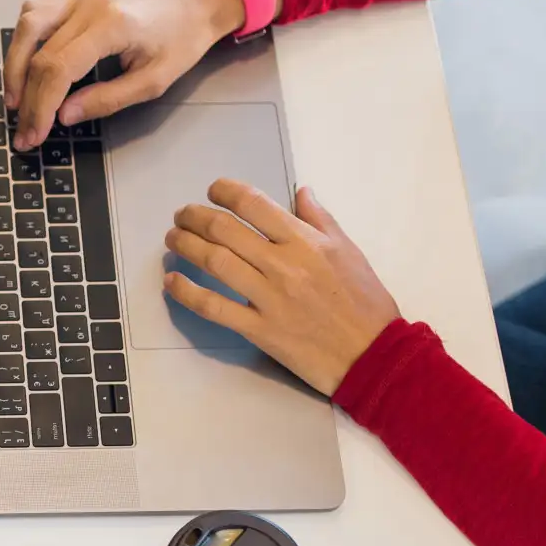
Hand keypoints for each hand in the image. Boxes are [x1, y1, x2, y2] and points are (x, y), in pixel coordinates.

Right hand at [3, 0, 252, 150]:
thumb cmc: (184, 36)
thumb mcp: (155, 80)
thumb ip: (108, 99)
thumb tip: (65, 115)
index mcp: (111, 25)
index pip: (57, 68)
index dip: (40, 106)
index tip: (35, 134)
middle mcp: (88, 4)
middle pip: (37, 52)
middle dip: (25, 96)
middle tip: (24, 129)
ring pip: (27, 25)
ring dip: (14, 64)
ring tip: (16, 98)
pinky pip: (35, 11)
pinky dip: (24, 39)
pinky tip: (26, 63)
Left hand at [162, 180, 399, 395]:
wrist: (373, 354)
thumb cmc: (365, 302)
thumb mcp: (349, 251)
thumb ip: (321, 220)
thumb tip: (301, 191)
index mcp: (305, 241)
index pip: (253, 204)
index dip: (224, 191)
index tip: (212, 191)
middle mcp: (282, 264)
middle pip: (225, 230)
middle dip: (195, 216)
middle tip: (182, 215)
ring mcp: (268, 297)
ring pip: (214, 262)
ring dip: (185, 245)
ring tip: (173, 239)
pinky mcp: (258, 329)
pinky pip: (213, 307)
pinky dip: (186, 292)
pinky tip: (171, 281)